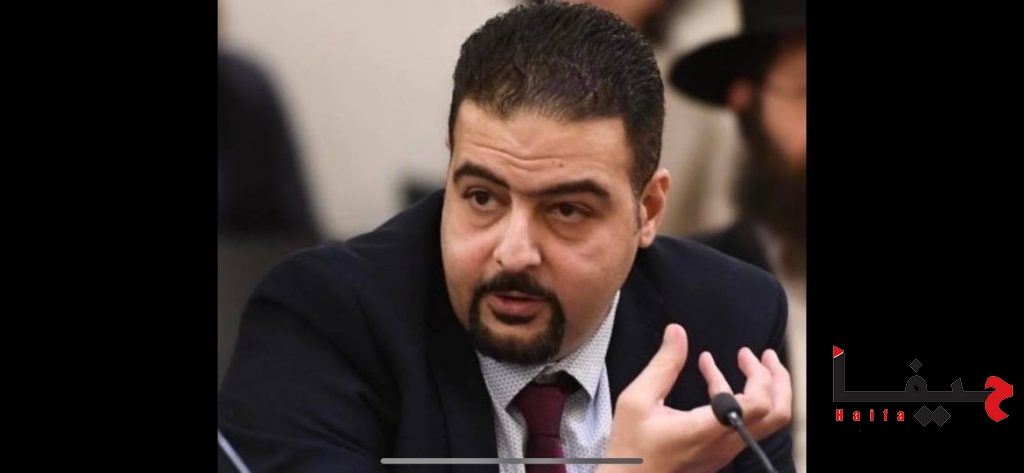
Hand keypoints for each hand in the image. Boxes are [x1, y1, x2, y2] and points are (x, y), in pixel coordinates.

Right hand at [598, 324, 790, 472]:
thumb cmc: (630, 449)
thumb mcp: (637, 400)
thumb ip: (663, 365)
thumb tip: (677, 333)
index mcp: (707, 429)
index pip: (757, 404)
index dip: (758, 375)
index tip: (742, 354)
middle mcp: (724, 443)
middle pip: (777, 414)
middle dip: (776, 379)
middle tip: (762, 356)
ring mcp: (725, 452)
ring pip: (767, 422)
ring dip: (763, 390)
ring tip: (746, 365)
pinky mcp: (719, 455)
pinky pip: (747, 427)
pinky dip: (745, 402)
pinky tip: (718, 387)